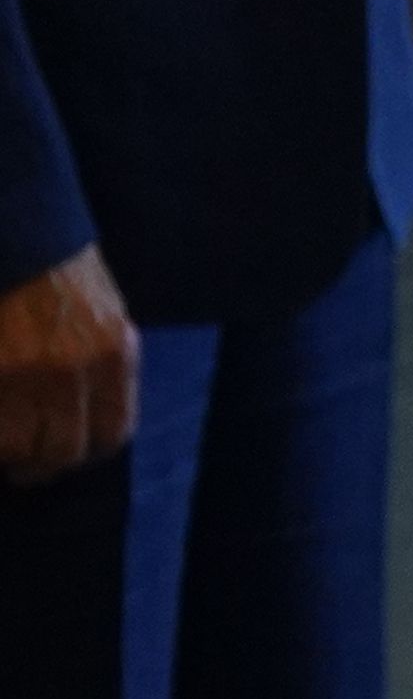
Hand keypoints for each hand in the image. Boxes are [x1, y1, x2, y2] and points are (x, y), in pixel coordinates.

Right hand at [0, 246, 132, 484]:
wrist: (23, 236)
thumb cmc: (61, 273)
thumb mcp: (104, 316)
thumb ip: (102, 368)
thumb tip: (87, 422)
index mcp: (116, 352)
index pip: (113, 433)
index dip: (87, 451)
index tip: (67, 451)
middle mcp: (75, 368)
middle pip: (63, 451)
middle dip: (43, 462)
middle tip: (26, 461)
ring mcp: (25, 373)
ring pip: (17, 448)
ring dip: (9, 448)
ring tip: (6, 438)